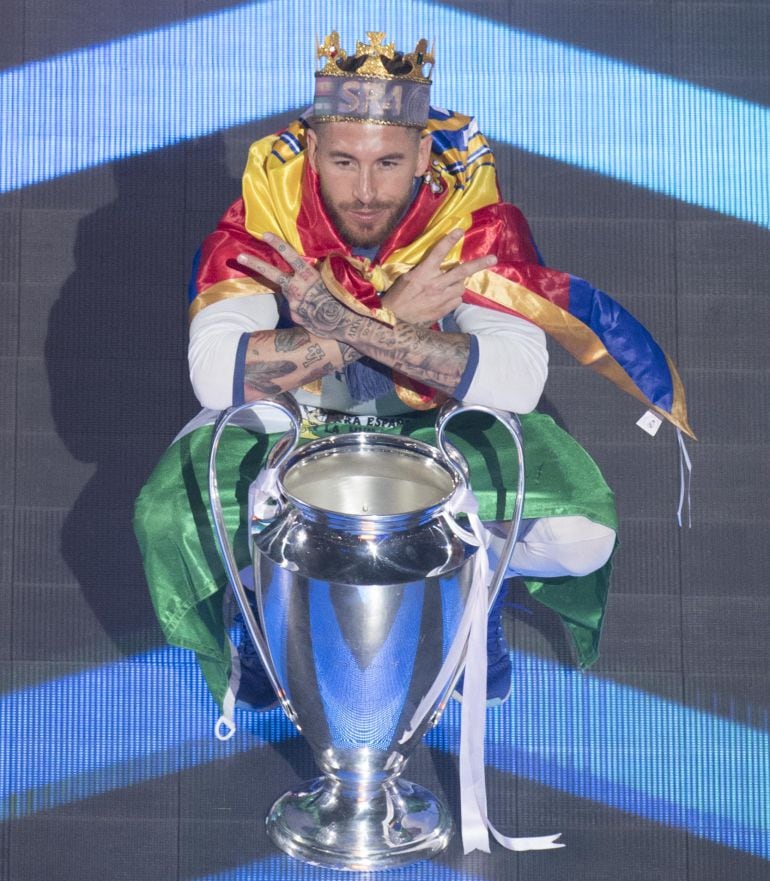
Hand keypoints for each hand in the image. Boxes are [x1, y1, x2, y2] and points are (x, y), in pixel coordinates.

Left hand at [237, 234, 347, 339]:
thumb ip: (322, 271)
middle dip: (255, 264)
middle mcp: (297, 288)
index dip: (277, 243)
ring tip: (309, 298)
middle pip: (272, 273)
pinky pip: (295, 308)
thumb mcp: (335, 279)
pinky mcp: (294, 316)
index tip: (264, 234)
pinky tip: (315, 313)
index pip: (290, 255)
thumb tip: (319, 263)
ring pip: (287, 292)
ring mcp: (293, 303)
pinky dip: (302, 308)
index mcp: (308, 276)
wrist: (346, 323)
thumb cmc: (345, 298)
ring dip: (293, 293)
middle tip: (239, 256)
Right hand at [381, 229, 496, 324]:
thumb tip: (436, 265)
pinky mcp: (443, 310)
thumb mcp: (407, 278)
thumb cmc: (397, 297)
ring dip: (459, 283)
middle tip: (493, 258)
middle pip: (462, 271)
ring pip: (461, 287)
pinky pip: (457, 300)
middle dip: (479, 264)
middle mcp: (435, 284)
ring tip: (450, 284)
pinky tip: (446, 297)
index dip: (449, 240)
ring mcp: (441, 298)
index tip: (460, 230)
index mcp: (423, 273)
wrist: (394, 320)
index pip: (438, 252)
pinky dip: (454, 297)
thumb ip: (424, 270)